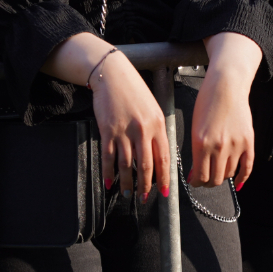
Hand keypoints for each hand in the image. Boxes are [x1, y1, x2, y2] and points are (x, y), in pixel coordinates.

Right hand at [89, 52, 169, 201]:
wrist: (113, 75)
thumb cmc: (134, 91)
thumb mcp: (153, 108)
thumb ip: (156, 130)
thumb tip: (159, 155)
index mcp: (157, 124)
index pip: (163, 158)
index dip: (164, 178)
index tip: (164, 192)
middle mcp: (142, 129)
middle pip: (146, 165)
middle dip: (146, 186)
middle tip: (144, 198)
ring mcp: (124, 131)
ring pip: (127, 165)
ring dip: (128, 183)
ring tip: (128, 193)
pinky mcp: (107, 130)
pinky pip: (109, 157)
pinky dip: (109, 173)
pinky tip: (110, 183)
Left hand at [190, 32, 260, 189]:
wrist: (227, 86)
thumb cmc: (208, 102)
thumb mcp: (195, 127)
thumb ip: (196, 152)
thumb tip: (195, 175)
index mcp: (200, 143)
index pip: (199, 176)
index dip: (196, 182)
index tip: (196, 181)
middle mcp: (218, 146)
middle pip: (214, 179)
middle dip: (208, 182)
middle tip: (206, 179)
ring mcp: (235, 145)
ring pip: (228, 174)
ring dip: (222, 177)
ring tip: (219, 173)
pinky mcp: (248, 141)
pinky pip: (247, 167)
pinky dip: (242, 178)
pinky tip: (238, 182)